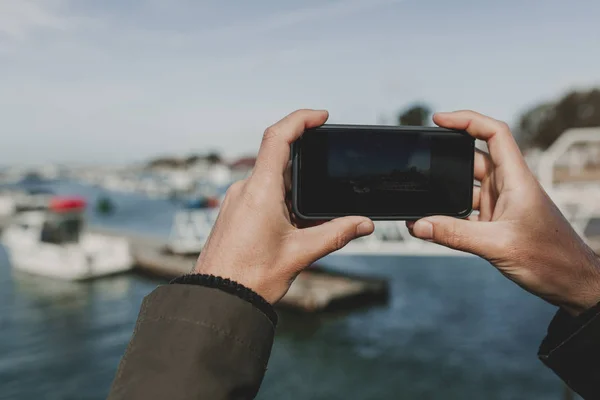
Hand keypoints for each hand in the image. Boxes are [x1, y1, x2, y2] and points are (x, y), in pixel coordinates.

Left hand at [193, 110, 373, 303]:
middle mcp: (244, 189)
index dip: (300, 119)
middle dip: (305, 168)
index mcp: (260, 191)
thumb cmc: (251, 278)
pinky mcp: (232, 213)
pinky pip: (259, 195)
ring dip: (293, 191)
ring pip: (270, 181)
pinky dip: (280, 201)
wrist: (217, 299)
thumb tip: (363, 223)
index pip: (278, 137)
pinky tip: (292, 225)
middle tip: (324, 182)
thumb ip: (336, 234)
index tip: (321, 117)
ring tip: (308, 217)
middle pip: (278, 160)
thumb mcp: (300, 254)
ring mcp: (235, 201)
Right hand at [407, 110, 599, 315]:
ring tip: (420, 198)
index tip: (439, 120)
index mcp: (517, 178)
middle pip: (473, 158)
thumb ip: (455, 234)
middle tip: (420, 161)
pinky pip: (466, 211)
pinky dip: (449, 214)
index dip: (467, 120)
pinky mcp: (497, 222)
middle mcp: (508, 186)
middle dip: (446, 158)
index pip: (493, 133)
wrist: (572, 284)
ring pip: (466, 187)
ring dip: (445, 192)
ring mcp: (502, 204)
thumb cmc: (550, 260)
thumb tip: (418, 225)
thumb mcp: (498, 246)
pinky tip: (432, 224)